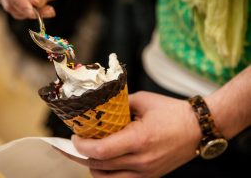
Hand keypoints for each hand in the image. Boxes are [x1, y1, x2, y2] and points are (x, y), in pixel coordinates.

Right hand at [0, 0, 94, 18]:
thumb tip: (34, 2)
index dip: (18, 0)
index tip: (32, 12)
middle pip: (8, 0)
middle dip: (27, 10)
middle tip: (49, 11)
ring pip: (15, 9)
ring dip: (32, 14)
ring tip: (50, 11)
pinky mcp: (22, 1)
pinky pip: (23, 12)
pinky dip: (36, 14)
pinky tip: (48, 11)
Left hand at [71, 91, 201, 177]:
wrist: (199, 128)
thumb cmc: (172, 112)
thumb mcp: (143, 101)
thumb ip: (119, 106)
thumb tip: (101, 109)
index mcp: (139, 139)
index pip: (101, 150)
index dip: (81, 146)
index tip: (74, 137)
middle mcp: (142, 161)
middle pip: (99, 165)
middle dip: (80, 155)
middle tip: (72, 144)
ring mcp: (146, 173)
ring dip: (92, 166)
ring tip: (86, 153)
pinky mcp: (150, 177)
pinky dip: (107, 174)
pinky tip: (103, 164)